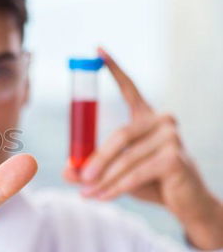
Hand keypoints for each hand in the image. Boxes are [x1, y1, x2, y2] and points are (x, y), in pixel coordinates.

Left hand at [63, 47, 222, 249]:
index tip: (97, 49)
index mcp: (146, 116)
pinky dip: (115, 187)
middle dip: (96, 160)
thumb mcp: (116, 173)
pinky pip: (135, 173)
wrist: (186, 202)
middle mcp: (161, 121)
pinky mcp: (174, 158)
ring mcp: (171, 137)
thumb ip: (91, 170)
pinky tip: (102, 197)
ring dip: (103, 179)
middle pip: (118, 136)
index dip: (114, 68)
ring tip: (87, 193)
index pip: (130, 87)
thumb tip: (66, 171)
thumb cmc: (150, 182)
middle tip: (78, 177)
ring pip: (125, 159)